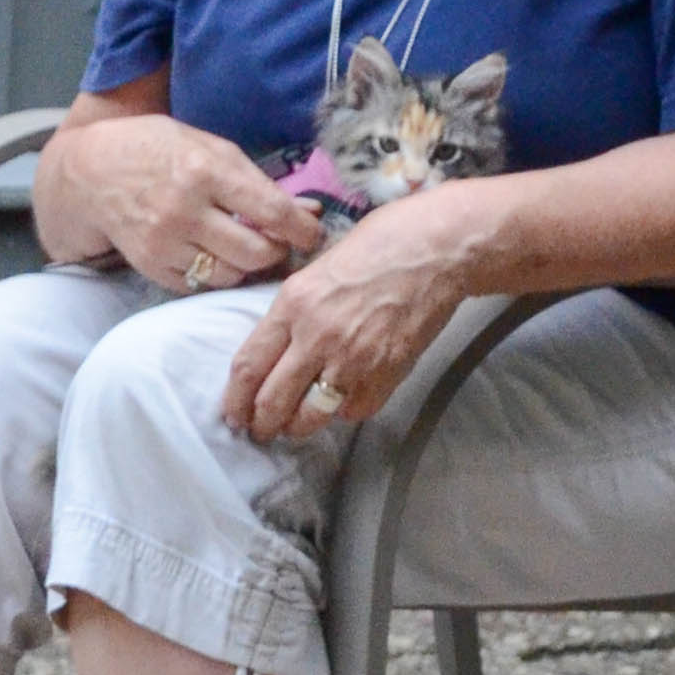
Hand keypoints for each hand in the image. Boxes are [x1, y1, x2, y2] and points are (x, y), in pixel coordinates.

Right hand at [42, 114, 322, 293]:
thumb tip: (307, 210)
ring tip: (251, 250)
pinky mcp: (152, 266)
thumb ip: (255, 180)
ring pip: (230, 274)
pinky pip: (201, 283)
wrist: (90, 172)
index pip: (271, 211)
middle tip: (282, 244)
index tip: (313, 234)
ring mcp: (165, 243)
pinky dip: (216, 273)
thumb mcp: (208, 147)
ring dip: (248, 266)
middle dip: (278, 252)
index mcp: (205, 171)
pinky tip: (216, 255)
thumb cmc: (156, 150)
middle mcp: (185, 210)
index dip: (302, 229)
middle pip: (255, 253)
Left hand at [222, 189, 480, 438]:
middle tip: (260, 431)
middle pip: (272, 402)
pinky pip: (354, 410)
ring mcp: (353, 359)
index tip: (233, 413)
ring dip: (297, 427)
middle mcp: (317, 336)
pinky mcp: (386, 373)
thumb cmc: (382, 243)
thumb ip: (294, 308)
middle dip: (261, 425)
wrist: (441, 248)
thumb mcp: (319, 265)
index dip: (235, 400)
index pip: (248, 367)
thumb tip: (274, 344)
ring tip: (294, 426)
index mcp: (294, 304)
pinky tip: (342, 401)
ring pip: (311, 417)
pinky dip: (345, 411)